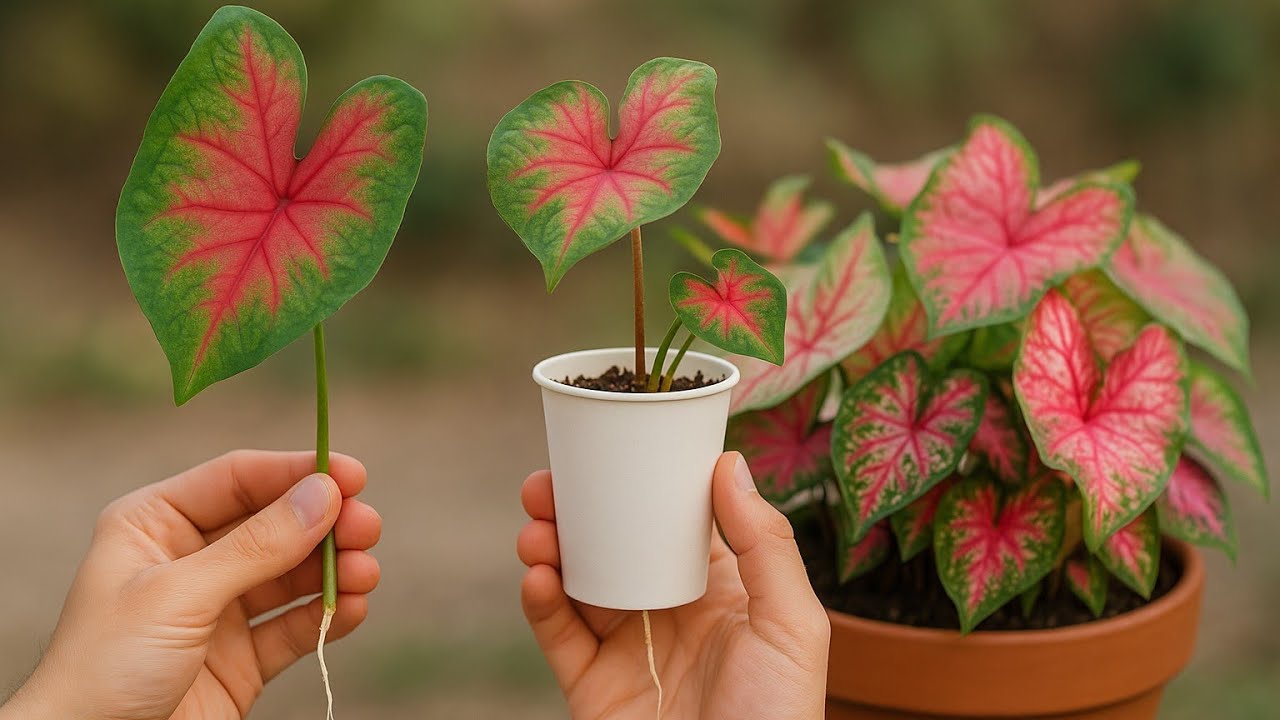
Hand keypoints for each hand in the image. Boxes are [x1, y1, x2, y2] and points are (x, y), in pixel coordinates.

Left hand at [0, 450, 381, 719]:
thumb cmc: (105, 668)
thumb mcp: (179, 595)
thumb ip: (257, 546)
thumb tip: (324, 495)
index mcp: (154, 525)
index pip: (237, 480)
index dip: (295, 473)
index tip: (351, 475)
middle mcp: (189, 560)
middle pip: (273, 524)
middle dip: (324, 524)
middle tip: (368, 526)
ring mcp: (217, 610)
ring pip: (290, 575)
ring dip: (332, 570)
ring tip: (365, 573)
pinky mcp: (240, 659)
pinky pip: (293, 626)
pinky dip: (326, 615)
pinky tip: (351, 607)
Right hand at [517, 451, 829, 719]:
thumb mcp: (794, 627)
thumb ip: (764, 545)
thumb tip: (729, 463)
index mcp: (723, 591)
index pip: (675, 521)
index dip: (641, 482)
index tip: (611, 444)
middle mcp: (671, 612)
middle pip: (615, 543)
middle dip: (578, 508)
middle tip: (545, 481)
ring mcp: (628, 650)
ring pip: (578, 581)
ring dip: (550, 546)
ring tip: (536, 526)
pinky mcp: (592, 688)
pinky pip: (558, 636)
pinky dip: (540, 601)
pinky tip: (536, 575)